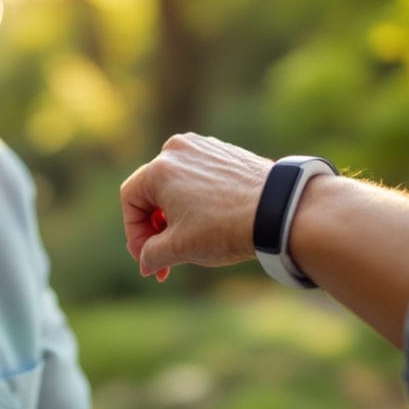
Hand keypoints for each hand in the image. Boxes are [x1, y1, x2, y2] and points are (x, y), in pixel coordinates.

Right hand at [120, 133, 272, 276]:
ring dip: (176, 214)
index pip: (130, 199)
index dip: (134, 233)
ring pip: (175, 183)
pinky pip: (198, 175)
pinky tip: (212, 221)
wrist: (279, 211)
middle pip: (151, 190)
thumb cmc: (225, 228)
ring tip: (191, 240)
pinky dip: (196, 199)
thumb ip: (151, 255)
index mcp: (159, 169)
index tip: (148, 258)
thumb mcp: (179, 248)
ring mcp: (203, 146)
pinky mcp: (224, 151)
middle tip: (167, 256)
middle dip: (156, 227)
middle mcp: (177, 150)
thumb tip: (146, 262)